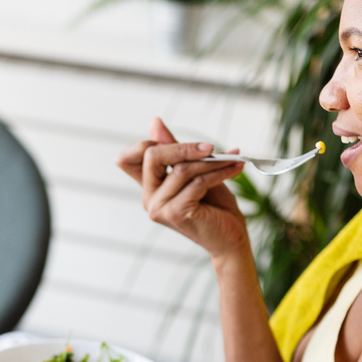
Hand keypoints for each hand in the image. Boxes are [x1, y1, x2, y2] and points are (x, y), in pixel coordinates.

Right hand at [116, 117, 250, 261]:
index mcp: (148, 188)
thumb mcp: (194, 172)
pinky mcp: (175, 212)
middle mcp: (148, 198)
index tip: (176, 142)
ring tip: (233, 159)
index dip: (145, 144)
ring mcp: (159, 207)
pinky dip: (218, 173)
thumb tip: (155, 122)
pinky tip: (235, 169)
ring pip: (181, 168)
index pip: (126, 159)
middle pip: (152, 155)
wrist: (230, 240)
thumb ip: (175, 152)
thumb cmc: (214, 207)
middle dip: (184, 147)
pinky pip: (197, 182)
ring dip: (212, 161)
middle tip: (212, 148)